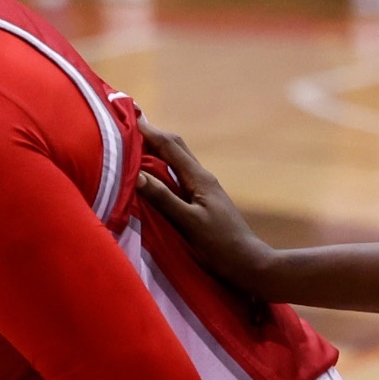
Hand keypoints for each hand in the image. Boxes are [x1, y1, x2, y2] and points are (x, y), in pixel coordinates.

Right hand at [134, 120, 283, 297]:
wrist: (248, 263)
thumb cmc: (220, 245)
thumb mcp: (189, 223)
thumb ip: (164, 198)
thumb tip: (138, 175)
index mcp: (199, 179)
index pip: (170, 147)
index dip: (149, 131)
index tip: (129, 116)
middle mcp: (202, 178)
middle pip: (176, 147)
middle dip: (154, 135)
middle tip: (130, 125)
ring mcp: (204, 189)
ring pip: (178, 161)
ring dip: (158, 150)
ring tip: (136, 145)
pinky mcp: (203, 201)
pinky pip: (179, 175)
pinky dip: (164, 167)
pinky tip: (154, 174)